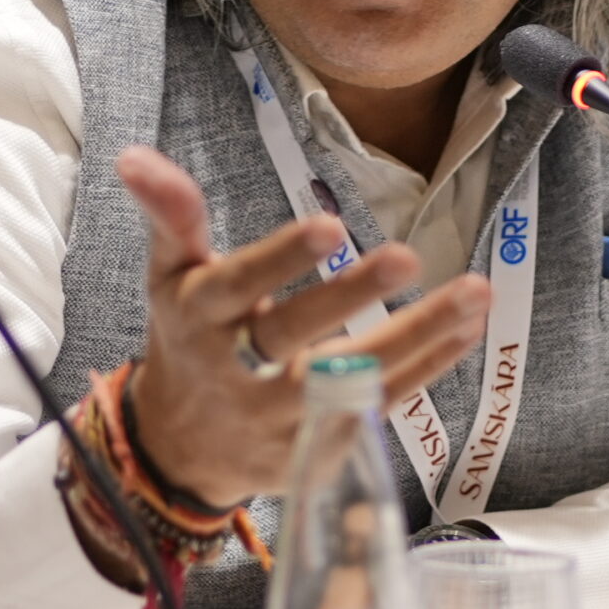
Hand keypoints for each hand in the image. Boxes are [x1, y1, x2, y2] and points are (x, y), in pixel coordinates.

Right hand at [117, 144, 490, 506]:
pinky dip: (428, 368)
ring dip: (417, 337)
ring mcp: (281, 422)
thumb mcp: (171, 277)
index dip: (280, 261)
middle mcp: (237, 375)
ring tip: (473, 293)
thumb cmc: (189, 341)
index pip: (238, 288)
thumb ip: (171, 217)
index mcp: (198, 322)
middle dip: (351, 298)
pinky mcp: (319, 452)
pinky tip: (468, 328)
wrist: (184, 449)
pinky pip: (381, 408)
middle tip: (406, 256)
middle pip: (296, 337)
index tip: (328, 226)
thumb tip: (136, 156)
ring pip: (351, 380)